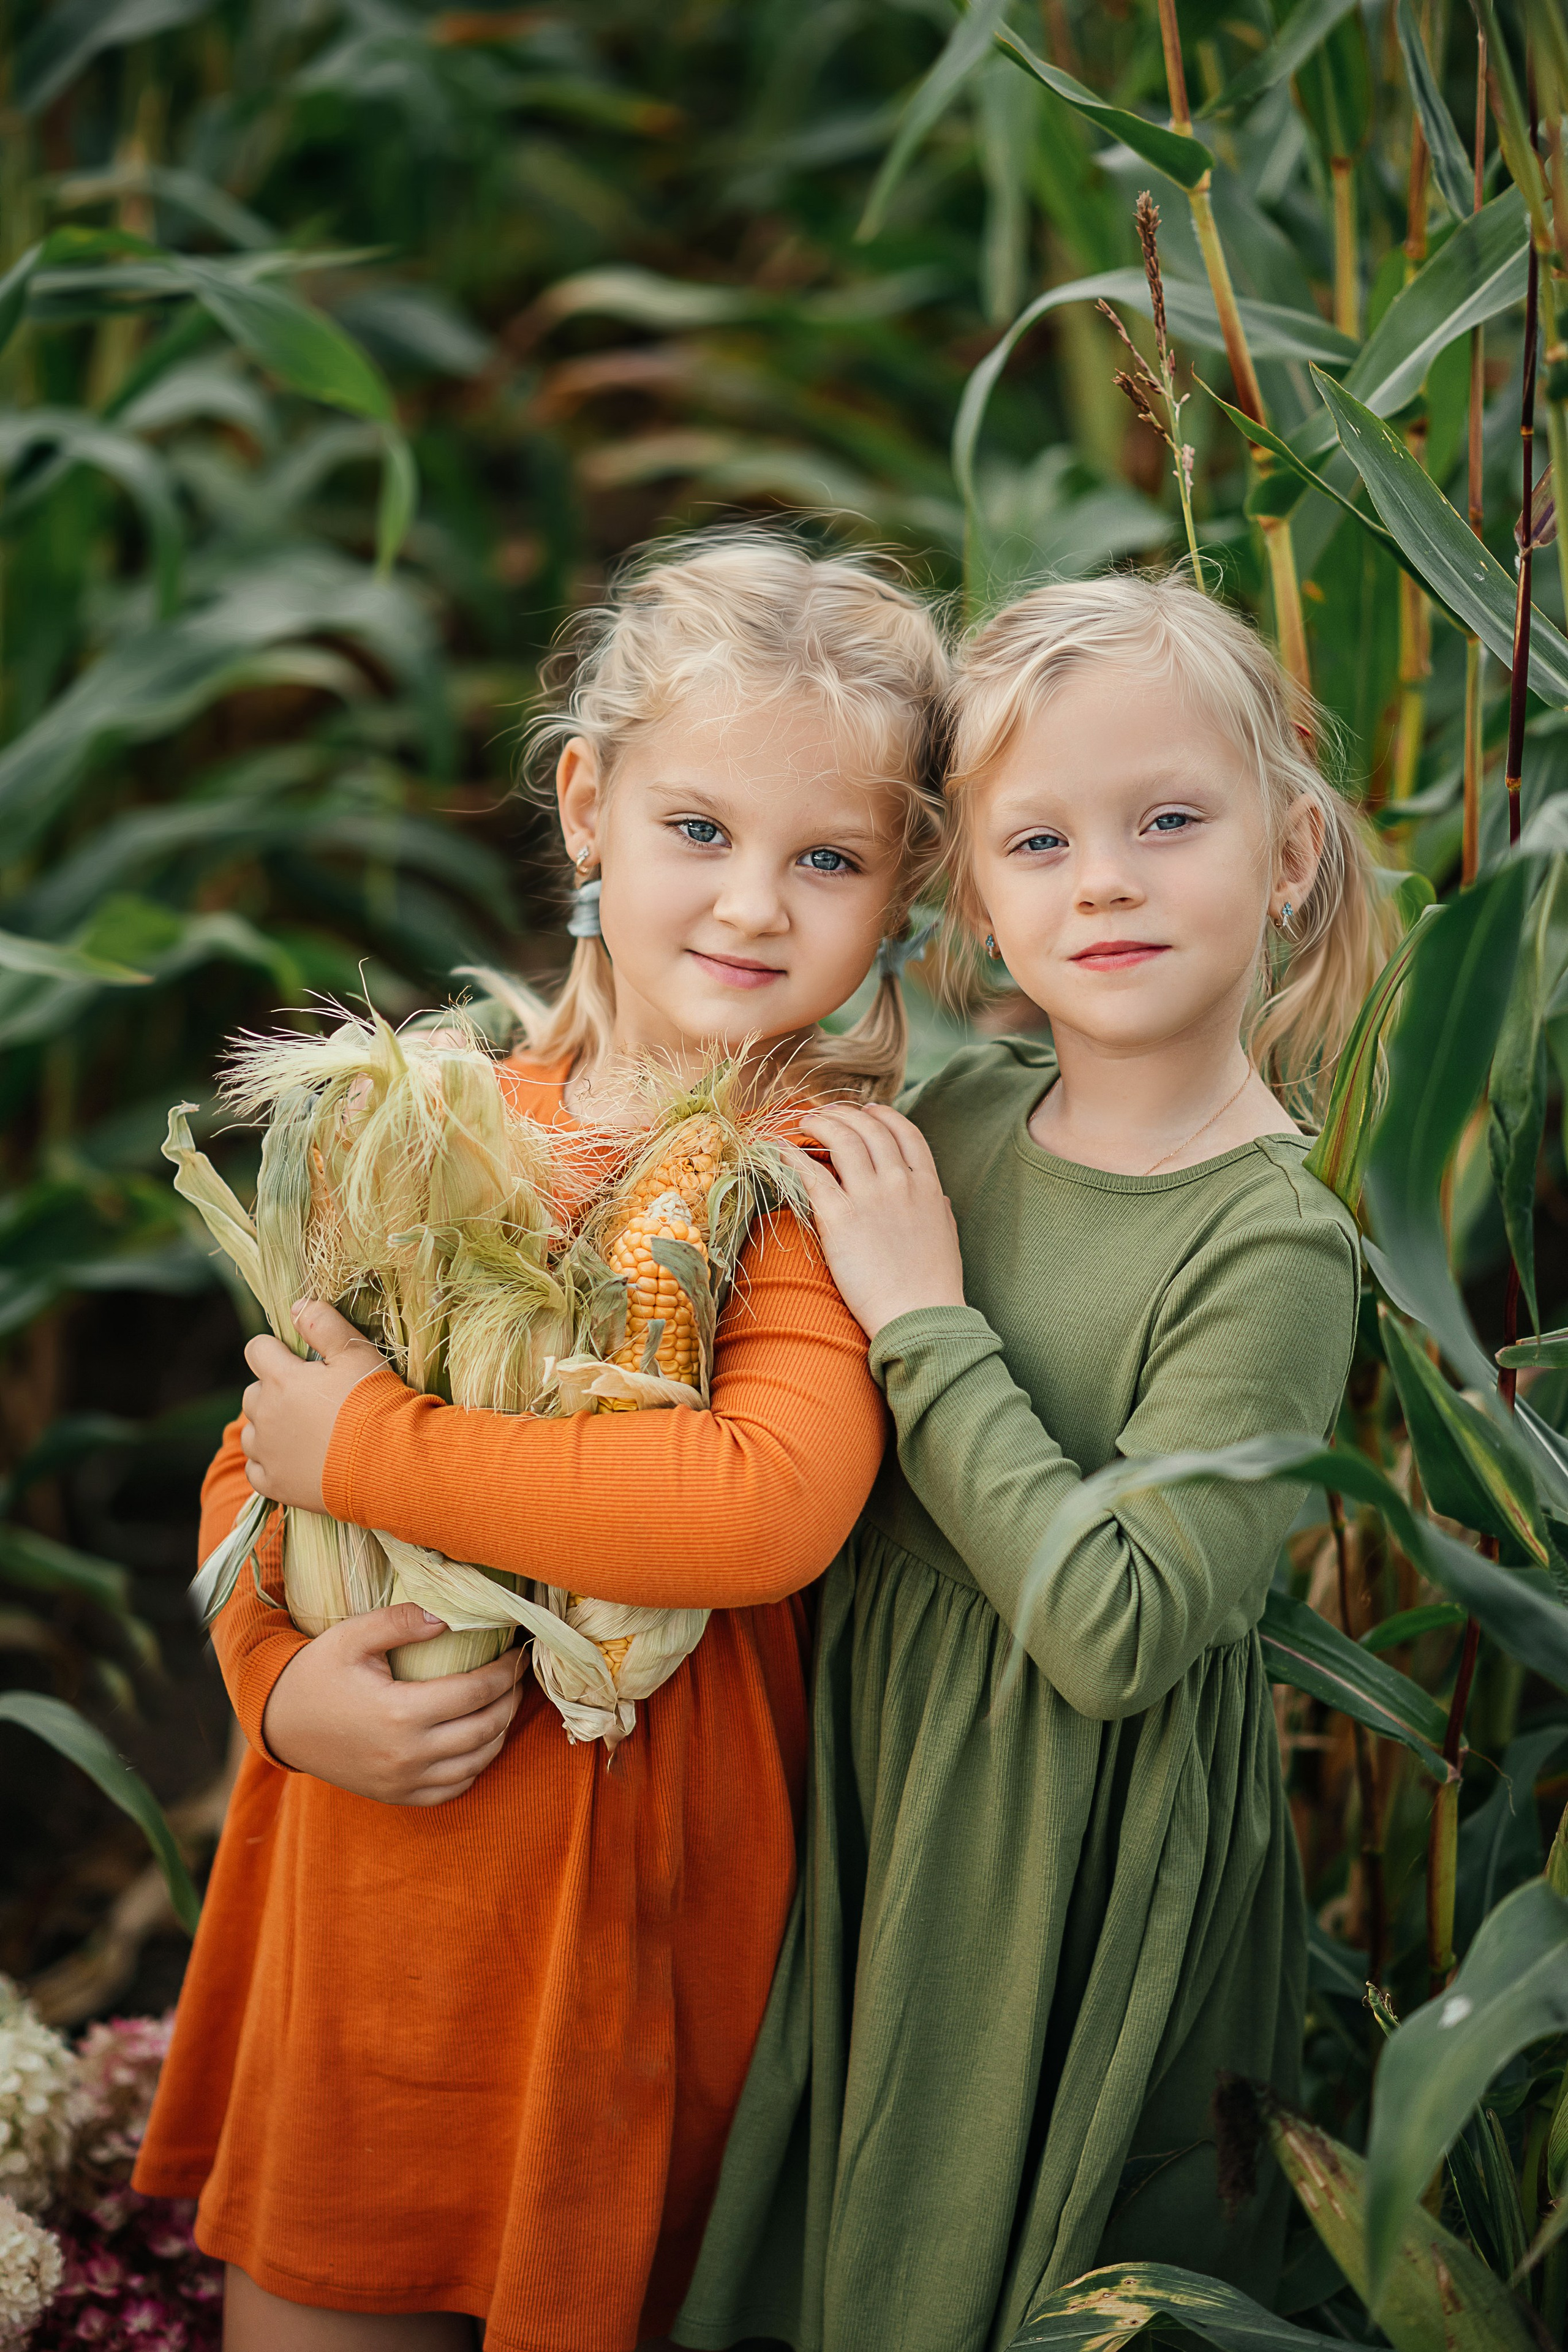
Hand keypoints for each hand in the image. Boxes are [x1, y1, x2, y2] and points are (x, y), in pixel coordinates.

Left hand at [242, 1300, 386, 1511]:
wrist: (387, 1462)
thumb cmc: (374, 1403)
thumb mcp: (357, 1353)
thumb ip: (323, 1324)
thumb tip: (297, 1305)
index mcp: (281, 1379)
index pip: (256, 1349)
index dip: (276, 1350)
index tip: (298, 1359)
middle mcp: (265, 1415)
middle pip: (252, 1392)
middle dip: (273, 1391)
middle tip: (310, 1398)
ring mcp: (267, 1453)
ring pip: (251, 1432)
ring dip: (269, 1427)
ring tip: (304, 1431)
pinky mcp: (275, 1484)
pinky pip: (256, 1469)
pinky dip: (270, 1463)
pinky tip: (296, 1460)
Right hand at [262, 1603, 525, 1803]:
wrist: (279, 1725)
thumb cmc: (316, 1674)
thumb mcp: (351, 1636)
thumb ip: (400, 1621)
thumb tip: (448, 1618)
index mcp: (401, 1712)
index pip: (476, 1691)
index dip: (506, 1671)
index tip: (517, 1652)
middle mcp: (408, 1754)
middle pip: (486, 1728)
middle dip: (511, 1699)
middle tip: (519, 1675)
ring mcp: (404, 1781)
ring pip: (477, 1762)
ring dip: (499, 1732)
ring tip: (504, 1703)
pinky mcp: (397, 1795)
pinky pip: (452, 1789)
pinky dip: (475, 1766)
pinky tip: (478, 1741)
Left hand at [788, 1104, 965, 1341]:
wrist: (919, 1317)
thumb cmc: (934, 1286)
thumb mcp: (947, 1236)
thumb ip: (940, 1209)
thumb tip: (938, 1197)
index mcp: (928, 1185)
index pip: (905, 1132)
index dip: (883, 1115)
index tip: (867, 1110)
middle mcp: (899, 1182)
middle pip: (869, 1128)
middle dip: (844, 1114)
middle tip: (825, 1114)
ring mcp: (869, 1198)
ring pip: (841, 1140)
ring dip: (819, 1124)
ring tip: (804, 1123)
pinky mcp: (839, 1218)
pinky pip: (811, 1174)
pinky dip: (793, 1156)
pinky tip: (782, 1150)